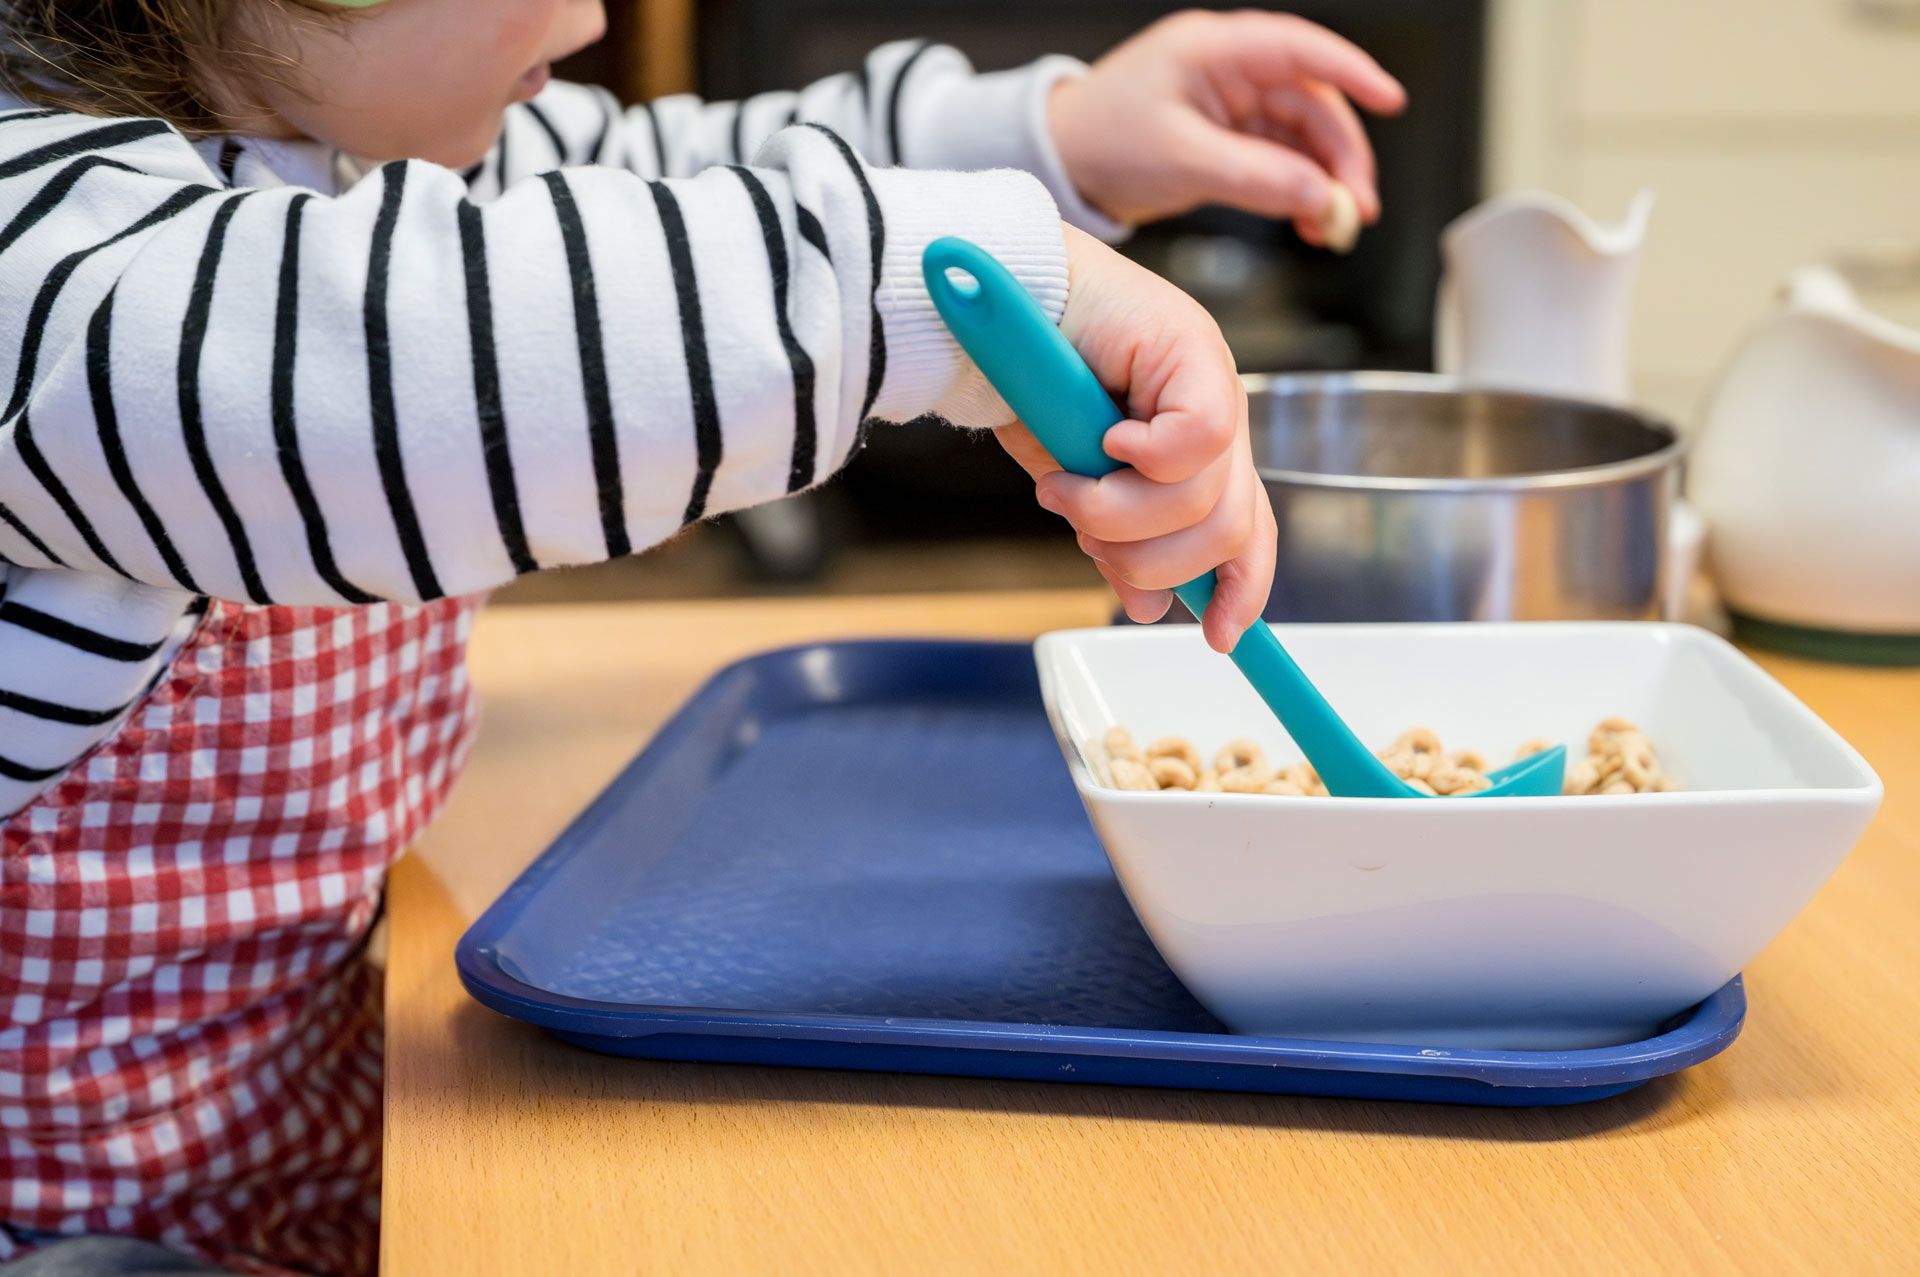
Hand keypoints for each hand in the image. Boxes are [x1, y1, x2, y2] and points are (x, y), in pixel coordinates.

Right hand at [999, 226, 1276, 652]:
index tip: (1217, 636)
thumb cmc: (1024, 384)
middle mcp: (1217, 419)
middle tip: (1082, 530)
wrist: (989, 306)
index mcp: (1197, 452)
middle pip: (1228, 530)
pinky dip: (1146, 457)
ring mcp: (1212, 382)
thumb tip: (1149, 607)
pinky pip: (1199, 439)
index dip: (1239, 589)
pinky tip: (1106, 441)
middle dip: (1149, 557)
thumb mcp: (1072, 484)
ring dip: (1121, 514)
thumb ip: (1117, 539)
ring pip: (1206, 497)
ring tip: (1065, 488)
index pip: (1247, 533)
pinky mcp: (1195, 351)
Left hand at [1048, 9, 1406, 241]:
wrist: (1060, 163)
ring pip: (1300, 136)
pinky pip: (1278, 158)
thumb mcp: (1183, 161)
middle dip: (1340, 156)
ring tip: (1335, 226)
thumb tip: (1316, 195)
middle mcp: (1229, 70)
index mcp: (1214, 51)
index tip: (1390, 100)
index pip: (1301, 50)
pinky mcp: (1226, 136)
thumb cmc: (1100, 141)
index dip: (1353, 72)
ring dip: (1323, 180)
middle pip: (1312, 103)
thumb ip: (1254, 178)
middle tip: (1356, 208)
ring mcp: (1230, 103)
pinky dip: (1297, 190)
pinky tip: (1310, 221)